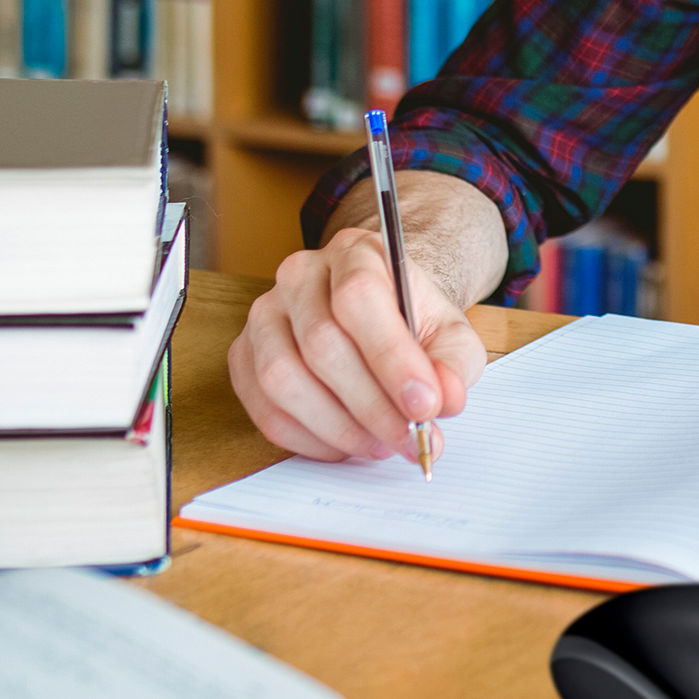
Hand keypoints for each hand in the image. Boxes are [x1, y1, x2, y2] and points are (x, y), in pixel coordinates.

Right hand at [228, 226, 487, 464]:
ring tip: (379, 444)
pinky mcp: (244, 355)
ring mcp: (264, 314)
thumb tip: (445, 400)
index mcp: (356, 253)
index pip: (359, 298)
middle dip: (371, 406)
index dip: (391, 359)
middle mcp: (300, 276)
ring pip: (283, 380)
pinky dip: (308, 439)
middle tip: (408, 439)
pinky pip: (265, 409)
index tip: (424, 407)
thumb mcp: (450, 334)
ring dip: (337, 427)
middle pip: (321, 344)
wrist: (378, 314)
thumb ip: (454, 363)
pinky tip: (346, 444)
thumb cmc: (411, 322)